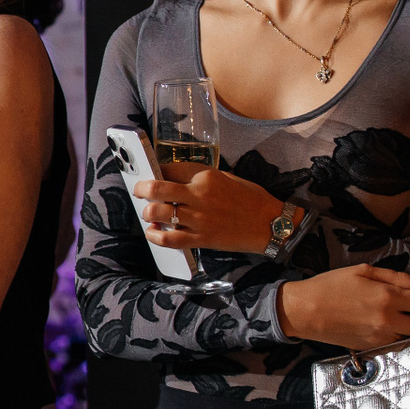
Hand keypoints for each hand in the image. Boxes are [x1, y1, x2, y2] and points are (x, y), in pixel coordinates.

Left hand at [133, 171, 285, 254]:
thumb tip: (174, 180)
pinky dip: (156, 235)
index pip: (169, 169)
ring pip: (158, 213)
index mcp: (206, 176)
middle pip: (156, 188)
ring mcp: (199, 218)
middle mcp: (199, 195)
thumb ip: (200, 178)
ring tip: (149, 213)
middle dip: (141, 189)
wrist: (270, 223)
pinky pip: (169, 239)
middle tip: (139, 191)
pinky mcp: (202, 238)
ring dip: (147, 213)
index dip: (155, 171)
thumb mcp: (226, 177)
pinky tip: (154, 232)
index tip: (151, 174)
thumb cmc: (250, 198)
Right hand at [277, 264, 409, 349]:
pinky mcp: (373, 346)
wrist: (304, 311)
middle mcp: (389, 319)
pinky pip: (399, 343)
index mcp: (388, 296)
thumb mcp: (364, 271)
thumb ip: (399, 277)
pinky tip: (403, 328)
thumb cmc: (330, 286)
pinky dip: (406, 336)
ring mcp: (382, 336)